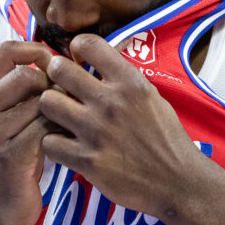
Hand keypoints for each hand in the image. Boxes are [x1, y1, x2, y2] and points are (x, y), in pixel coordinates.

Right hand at [0, 40, 55, 224]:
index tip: (55, 65)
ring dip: (61, 110)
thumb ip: (17, 92)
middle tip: (66, 103)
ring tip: (67, 124)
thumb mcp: (1, 121)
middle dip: (54, 86)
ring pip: (41, 101)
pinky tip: (64, 142)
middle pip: (27, 74)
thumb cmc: (8, 162)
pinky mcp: (8, 156)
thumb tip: (55, 58)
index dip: (36, 50)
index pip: (6, 50)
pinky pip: (46, 127)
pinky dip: (61, 131)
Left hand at [38, 34, 205, 218]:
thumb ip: (122, 79)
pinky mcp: (86, 160)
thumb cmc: (166, 138)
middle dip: (55, 76)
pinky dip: (53, 144)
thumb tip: (95, 62)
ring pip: (47, 103)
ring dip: (50, 110)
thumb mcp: (151, 97)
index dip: (75, 49)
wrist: (177, 181)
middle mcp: (111, 102)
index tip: (77, 61)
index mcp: (130, 82)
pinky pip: (49, 142)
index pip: (88, 43)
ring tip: (60, 118)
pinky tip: (64, 146)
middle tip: (60, 88)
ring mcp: (96, 131)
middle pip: (58, 69)